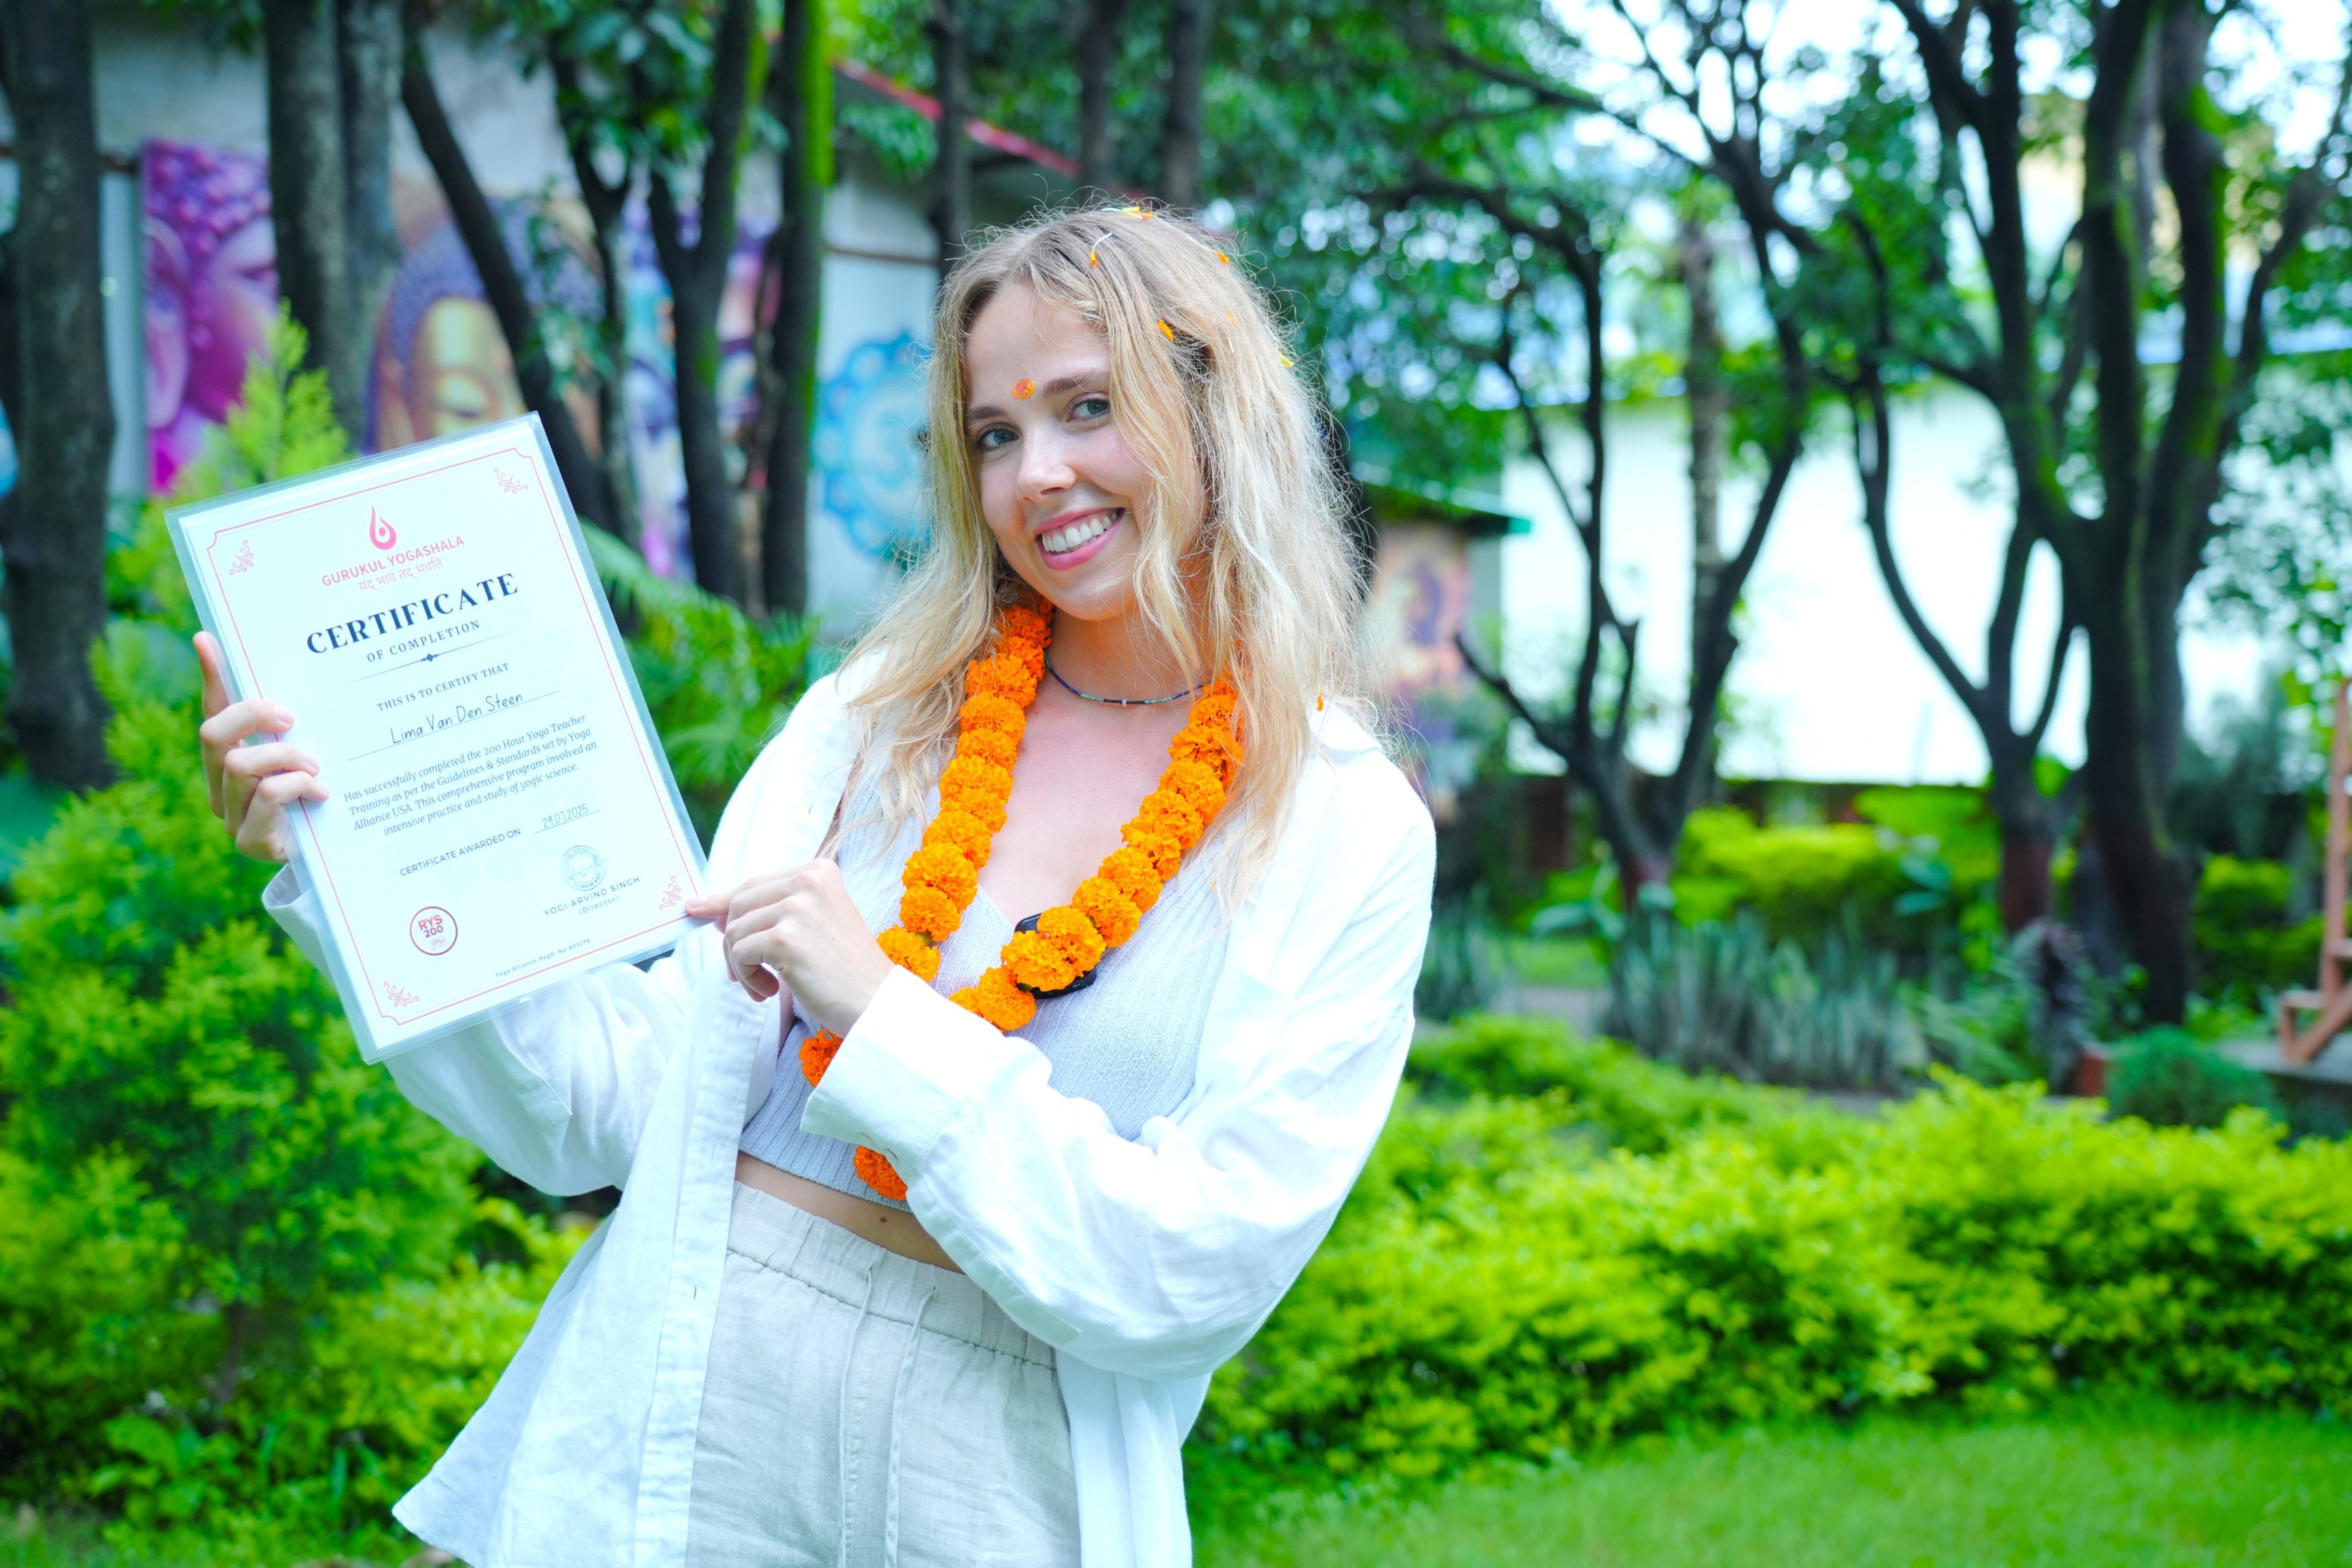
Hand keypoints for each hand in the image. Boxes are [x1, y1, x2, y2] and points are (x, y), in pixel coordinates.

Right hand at [196, 631, 328, 863]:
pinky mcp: (249, 840)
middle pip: (212, 734)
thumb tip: (291, 683)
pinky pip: (267, 796)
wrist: (329, 861)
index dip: (211, 675)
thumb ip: (293, 726)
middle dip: (251, 716)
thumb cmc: (316, 801)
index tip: (209, 637)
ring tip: (315, 765)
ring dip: (284, 757)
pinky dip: (298, 786)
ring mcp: (230, 814)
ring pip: (239, 765)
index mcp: (230, 758)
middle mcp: (221, 785)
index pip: (214, 709)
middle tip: (290, 718)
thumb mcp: (308, 757)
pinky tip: (321, 793)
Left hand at [687, 861, 894, 1035]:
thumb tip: (711, 910)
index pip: (755, 883)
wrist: (876, 1002)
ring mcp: (797, 907)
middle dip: (732, 941)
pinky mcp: (786, 938)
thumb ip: (773, 909)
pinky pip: (739, 953)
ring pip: (734, 931)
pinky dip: (747, 978)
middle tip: (748, 973)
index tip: (698, 910)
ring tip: (765, 986)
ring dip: (741, 966)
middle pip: (738, 904)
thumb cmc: (846, 970)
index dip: (725, 903)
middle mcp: (809, 880)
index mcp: (819, 871)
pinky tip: (770, 991)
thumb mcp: (814, 924)